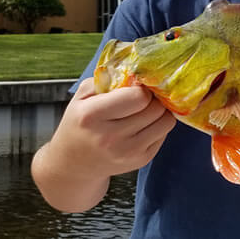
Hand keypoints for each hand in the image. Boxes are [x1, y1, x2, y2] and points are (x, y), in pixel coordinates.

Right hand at [51, 77, 176, 178]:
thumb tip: (137, 75)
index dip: (141, 88)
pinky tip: (141, 126)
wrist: (74, 164)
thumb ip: (107, 79)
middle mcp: (110, 137)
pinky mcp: (141, 160)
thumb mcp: (82, 97)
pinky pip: (164, 134)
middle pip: (155, 108)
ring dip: (159, 112)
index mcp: (92, 116)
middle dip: (152, 98)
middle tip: (142, 98)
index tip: (135, 88)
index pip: (138, 97)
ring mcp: (128, 152)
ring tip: (143, 111)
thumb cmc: (80, 124)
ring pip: (166, 121)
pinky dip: (158, 126)